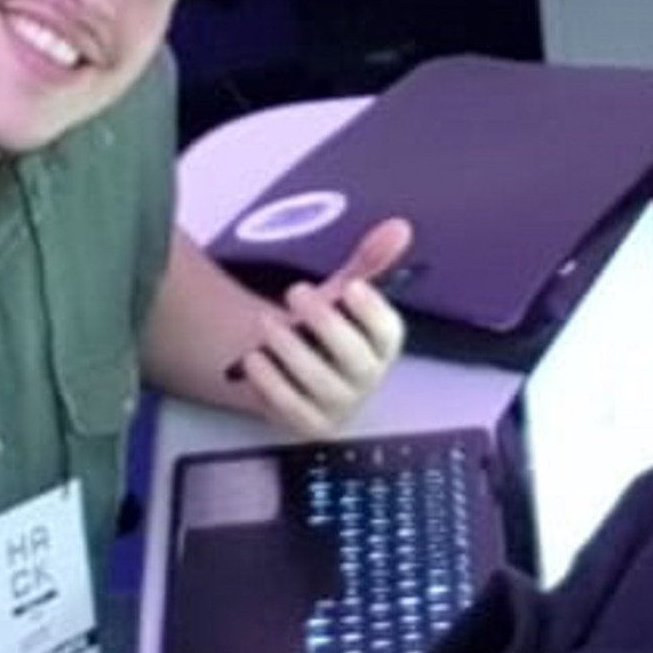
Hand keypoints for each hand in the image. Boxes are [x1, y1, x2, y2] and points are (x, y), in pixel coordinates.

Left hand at [227, 217, 412, 436]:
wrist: (282, 367)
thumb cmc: (317, 329)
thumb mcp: (338, 294)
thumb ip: (367, 262)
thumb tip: (399, 226)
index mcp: (381, 347)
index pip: (389, 334)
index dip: (373, 313)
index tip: (351, 286)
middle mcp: (367, 379)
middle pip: (357, 360)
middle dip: (327, 325)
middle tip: (296, 291)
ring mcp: (341, 405)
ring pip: (322, 383)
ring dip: (292, 351)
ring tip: (265, 321)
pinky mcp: (310, 426)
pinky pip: (292, 407)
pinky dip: (271, 382)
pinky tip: (253, 359)